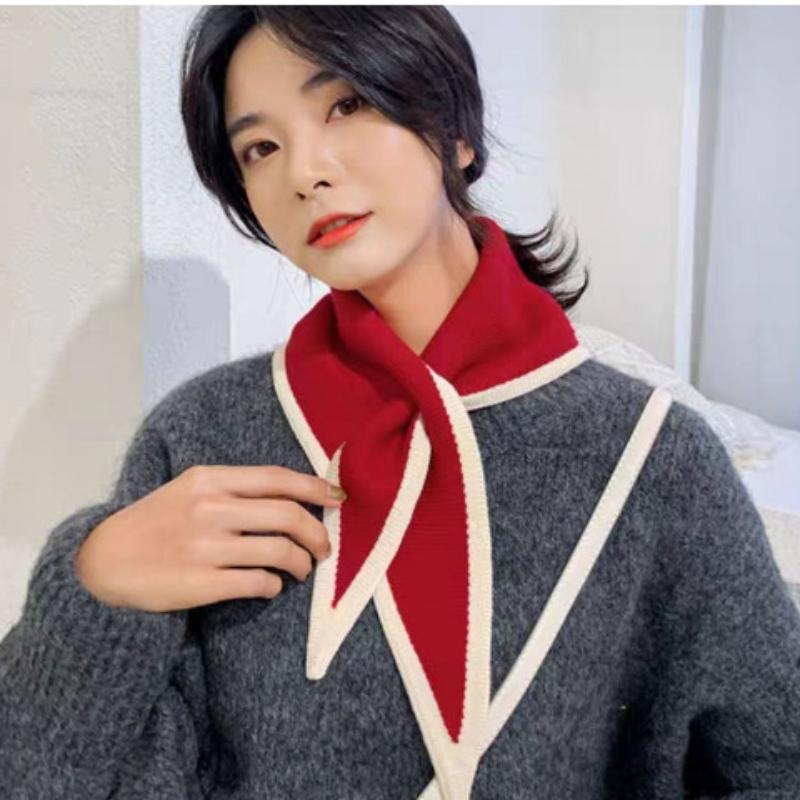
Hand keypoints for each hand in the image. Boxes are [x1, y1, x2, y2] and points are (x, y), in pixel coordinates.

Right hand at [74, 465, 344, 611]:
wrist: (103, 563)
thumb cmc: (155, 523)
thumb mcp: (189, 490)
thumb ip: (234, 489)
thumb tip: (293, 497)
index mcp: (209, 479)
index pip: (276, 478)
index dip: (314, 486)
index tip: (338, 498)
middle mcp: (210, 508)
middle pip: (288, 515)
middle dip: (317, 533)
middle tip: (324, 548)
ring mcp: (206, 546)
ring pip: (280, 551)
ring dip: (301, 563)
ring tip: (301, 569)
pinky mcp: (202, 583)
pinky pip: (259, 583)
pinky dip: (274, 586)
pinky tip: (270, 586)